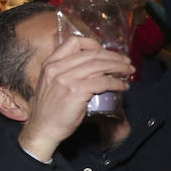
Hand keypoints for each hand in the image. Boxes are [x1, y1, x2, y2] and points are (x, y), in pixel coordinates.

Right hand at [17, 35, 133, 161]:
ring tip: (128, 72)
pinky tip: (122, 86)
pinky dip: (117, 83)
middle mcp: (56, 68)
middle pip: (92, 54)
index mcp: (50, 64)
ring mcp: (66, 79)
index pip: (74, 42)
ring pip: (100, 66)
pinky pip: (103, 82)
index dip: (94, 44)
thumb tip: (93, 68)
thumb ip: (66, 72)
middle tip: (126, 62)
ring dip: (119, 67)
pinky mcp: (76, 91)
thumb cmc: (49, 109)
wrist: (42, 128)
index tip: (105, 53)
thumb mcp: (51, 84)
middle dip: (114, 57)